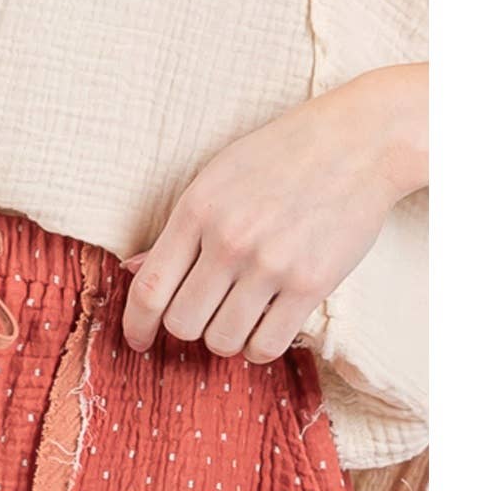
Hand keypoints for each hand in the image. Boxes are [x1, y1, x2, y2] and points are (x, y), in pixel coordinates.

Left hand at [121, 63, 427, 362]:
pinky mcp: (311, 284)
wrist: (359, 142)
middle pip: (182, 323)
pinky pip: (266, 346)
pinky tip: (263, 329)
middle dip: (186, 328)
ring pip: (221, 341)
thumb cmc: (281, 157)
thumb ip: (176, 230)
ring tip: (238, 318)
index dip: (135, 325)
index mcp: (197, 210)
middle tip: (204, 315)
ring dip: (225, 339)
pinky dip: (258, 349)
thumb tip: (131, 269)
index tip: (137, 339)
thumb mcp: (216, 179)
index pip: (149, 289)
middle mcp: (229, 239)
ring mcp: (271, 264)